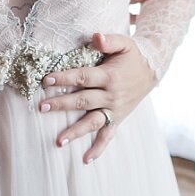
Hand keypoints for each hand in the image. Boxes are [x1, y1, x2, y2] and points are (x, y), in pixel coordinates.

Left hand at [36, 32, 154, 163]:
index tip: (46, 80)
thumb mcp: (125, 42)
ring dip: (76, 132)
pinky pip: (108, 136)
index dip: (65, 78)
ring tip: (58, 141)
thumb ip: (109, 40)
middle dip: (62, 104)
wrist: (152, 71)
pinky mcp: (117, 119)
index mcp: (110, 76)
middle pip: (83, 101)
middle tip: (42, 107)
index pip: (83, 78)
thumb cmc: (132, 55)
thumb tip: (94, 36)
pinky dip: (98, 149)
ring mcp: (114, 110)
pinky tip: (85, 159)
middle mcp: (111, 96)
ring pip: (93, 122)